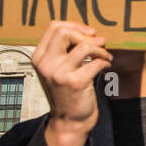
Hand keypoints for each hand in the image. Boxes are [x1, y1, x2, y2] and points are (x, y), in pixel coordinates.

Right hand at [32, 21, 112, 145]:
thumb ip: (67, 50)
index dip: (75, 25)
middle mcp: (45, 64)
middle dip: (85, 34)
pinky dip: (105, 61)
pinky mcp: (74, 83)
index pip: (54, 27)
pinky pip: (95, 62)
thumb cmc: (68, 91)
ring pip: (83, 46)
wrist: (69, 120)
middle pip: (64, 31)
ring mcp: (58, 74)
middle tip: (99, 43)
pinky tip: (107, 66)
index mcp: (38, 57)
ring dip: (100, 49)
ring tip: (105, 56)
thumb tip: (91, 32)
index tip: (89, 33)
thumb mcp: (60, 68)